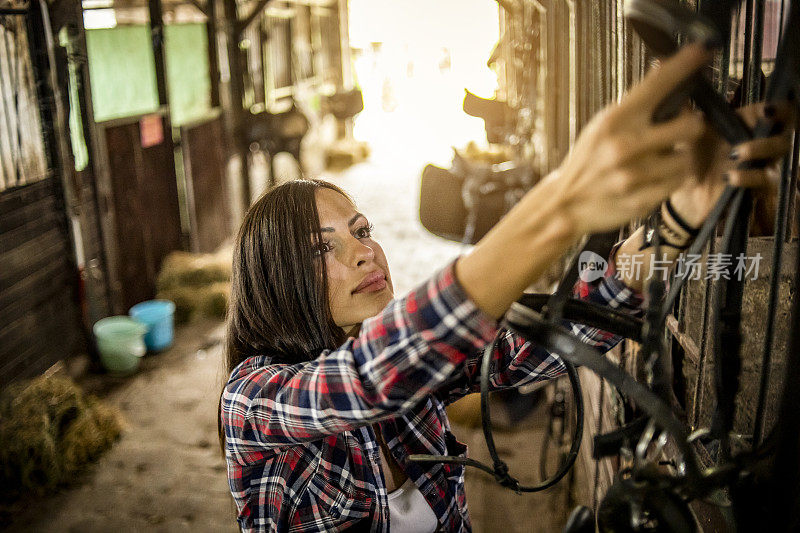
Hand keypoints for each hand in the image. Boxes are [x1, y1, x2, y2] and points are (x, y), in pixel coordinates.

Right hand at [550, 44, 711, 237]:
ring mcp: (634, 176)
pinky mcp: (641, 201)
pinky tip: (654, 177)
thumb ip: (634, 105)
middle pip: (690, 126)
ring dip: (678, 157)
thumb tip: (665, 70)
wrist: (565, 204)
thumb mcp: (602, 126)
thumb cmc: (587, 160)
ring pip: (686, 158)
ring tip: (660, 159)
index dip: (685, 65)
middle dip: (690, 126)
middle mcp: (624, 146)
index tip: (703, 50)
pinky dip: (670, 179)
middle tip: (680, 128)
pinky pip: (677, 183)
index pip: (657, 85)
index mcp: (615, 120)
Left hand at [668, 102, 794, 227]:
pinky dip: (749, 177)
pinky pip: (767, 180)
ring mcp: (764, 163)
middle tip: (766, 115)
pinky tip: (729, 177)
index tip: (767, 107)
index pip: (777, 109)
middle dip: (782, 119)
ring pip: (782, 150)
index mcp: (749, 123)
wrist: (686, 193)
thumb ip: (689, 114)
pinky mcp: (759, 187)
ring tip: (735, 153)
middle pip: (787, 124)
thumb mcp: (690, 134)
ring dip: (761, 147)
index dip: (780, 107)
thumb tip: (681, 93)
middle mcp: (762, 140)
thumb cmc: (693, 158)